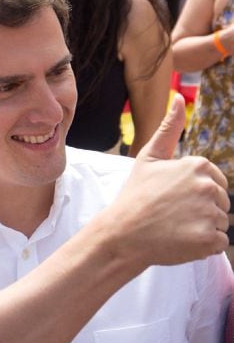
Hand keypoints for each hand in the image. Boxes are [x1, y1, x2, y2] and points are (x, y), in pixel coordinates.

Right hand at [103, 95, 229, 267]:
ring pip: (220, 222)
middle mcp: (208, 187)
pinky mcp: (209, 239)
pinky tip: (180, 241)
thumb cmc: (135, 196)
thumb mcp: (149, 158)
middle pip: (221, 202)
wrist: (121, 233)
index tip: (171, 199)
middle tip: (171, 215)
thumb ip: (168, 128)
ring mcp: (209, 214)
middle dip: (201, 211)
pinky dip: (203, 246)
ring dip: (202, 228)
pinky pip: (219, 243)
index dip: (194, 193)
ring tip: (174, 228)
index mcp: (198, 166)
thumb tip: (178, 97)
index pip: (215, 183)